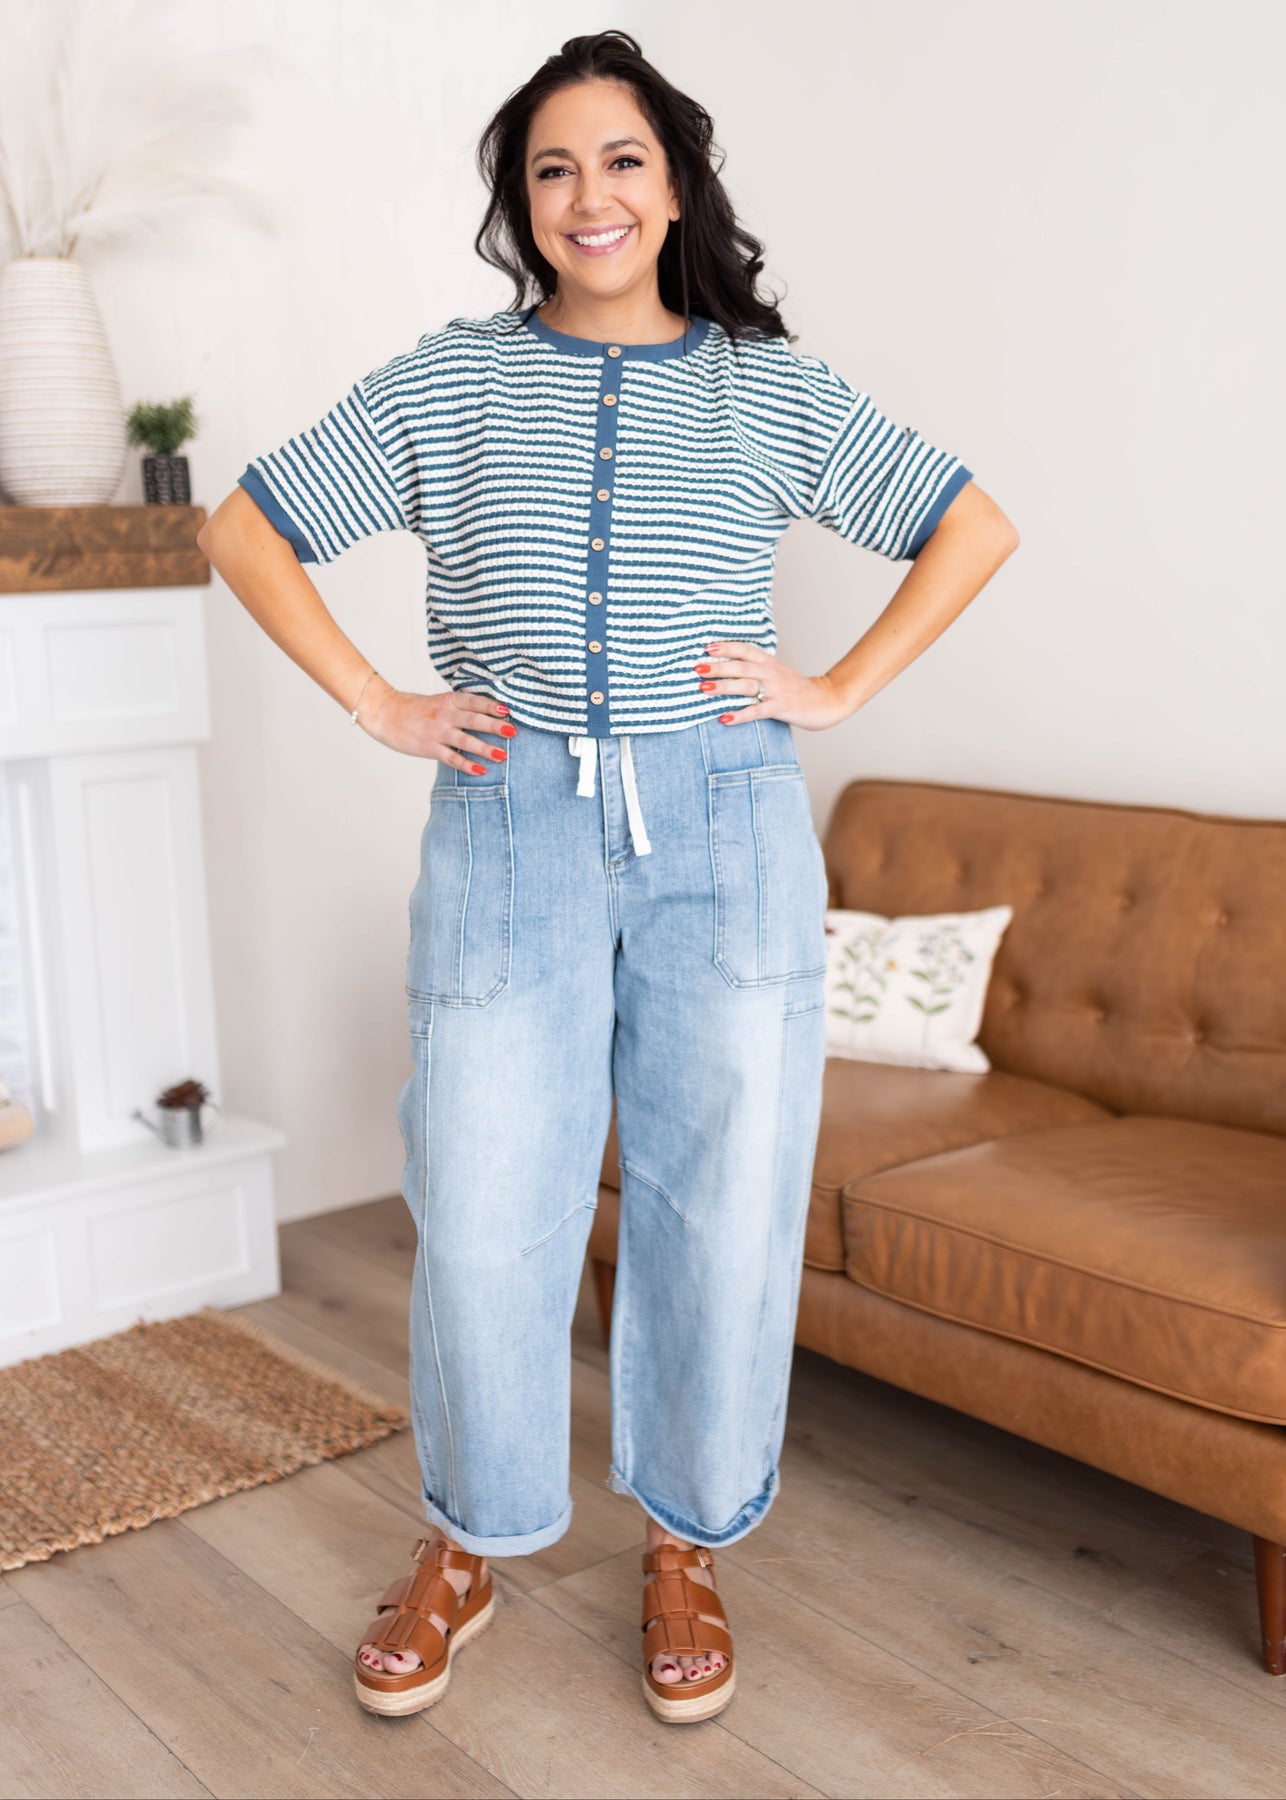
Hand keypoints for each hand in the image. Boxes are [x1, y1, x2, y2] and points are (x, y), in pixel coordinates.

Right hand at [359, 680, 515, 771]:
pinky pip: (451, 758)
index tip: (508, 710)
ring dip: (485, 748)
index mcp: (449, 700)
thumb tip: (490, 712)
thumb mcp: (440, 700)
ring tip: (502, 755)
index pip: (474, 701)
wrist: (386, 713)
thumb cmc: (417, 708)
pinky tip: (481, 770)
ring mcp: (437, 732)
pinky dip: (466, 765)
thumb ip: (461, 706)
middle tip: (513, 732)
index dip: (491, 705)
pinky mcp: (429, 748)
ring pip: (465, 740)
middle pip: (473, 720)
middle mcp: (444, 714)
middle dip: (494, 726)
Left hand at [695, 642, 850, 731]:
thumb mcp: (776, 673)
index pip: (745, 650)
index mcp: (769, 662)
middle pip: (742, 666)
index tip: (707, 646)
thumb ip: (756, 670)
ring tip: (703, 688)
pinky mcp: (780, 707)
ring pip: (746, 686)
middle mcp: (771, 673)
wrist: (826, 700)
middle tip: (697, 667)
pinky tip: (724, 718)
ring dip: (724, 687)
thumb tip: (727, 669)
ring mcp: (776, 690)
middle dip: (718, 666)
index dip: (727, 647)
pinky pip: (757, 711)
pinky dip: (739, 715)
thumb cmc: (796, 689)